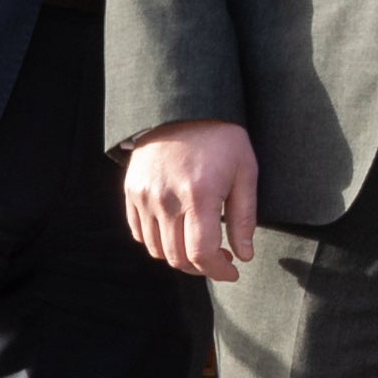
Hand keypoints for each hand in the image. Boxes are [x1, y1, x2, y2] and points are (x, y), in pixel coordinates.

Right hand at [126, 122, 262, 280]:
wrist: (181, 106)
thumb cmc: (220, 138)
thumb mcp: (245, 171)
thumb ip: (244, 216)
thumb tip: (244, 255)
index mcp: (199, 195)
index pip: (201, 253)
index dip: (218, 271)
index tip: (232, 270)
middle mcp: (167, 199)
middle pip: (178, 257)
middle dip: (202, 268)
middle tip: (219, 258)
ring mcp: (145, 196)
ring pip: (157, 250)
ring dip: (180, 257)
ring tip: (198, 245)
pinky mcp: (132, 191)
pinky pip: (139, 233)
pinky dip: (157, 242)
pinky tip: (176, 232)